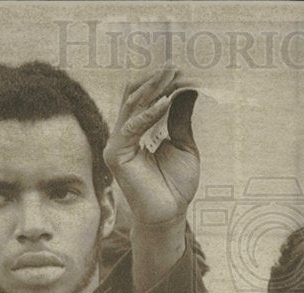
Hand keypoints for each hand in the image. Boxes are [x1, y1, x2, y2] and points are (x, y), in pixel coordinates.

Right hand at [104, 66, 199, 232]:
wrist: (170, 215)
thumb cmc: (176, 185)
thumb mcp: (183, 144)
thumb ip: (179, 118)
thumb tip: (187, 90)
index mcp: (137, 131)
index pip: (144, 99)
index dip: (160, 83)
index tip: (180, 71)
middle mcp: (123, 134)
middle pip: (135, 97)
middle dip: (156, 80)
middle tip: (175, 66)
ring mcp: (117, 144)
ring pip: (132, 107)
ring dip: (153, 89)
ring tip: (172, 76)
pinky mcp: (116, 155)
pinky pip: (132, 127)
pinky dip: (150, 113)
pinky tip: (167, 101)